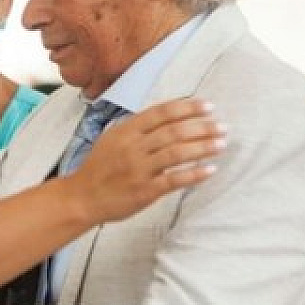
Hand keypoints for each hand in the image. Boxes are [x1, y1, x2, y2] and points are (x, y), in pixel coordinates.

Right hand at [74, 98, 223, 221]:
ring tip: (221, 143)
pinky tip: (210, 169)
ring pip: (177, 153)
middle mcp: (133, 148)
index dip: (188, 108)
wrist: (82, 198)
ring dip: (203, 147)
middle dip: (202, 127)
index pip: (162, 113)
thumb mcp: (112, 139)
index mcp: (126, 131)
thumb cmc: (100, 168)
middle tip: (222, 126)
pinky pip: (174, 181)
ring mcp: (138, 170)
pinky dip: (194, 174)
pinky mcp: (144, 191)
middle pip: (174, 132)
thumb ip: (137, 128)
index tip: (208, 107)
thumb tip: (168, 116)